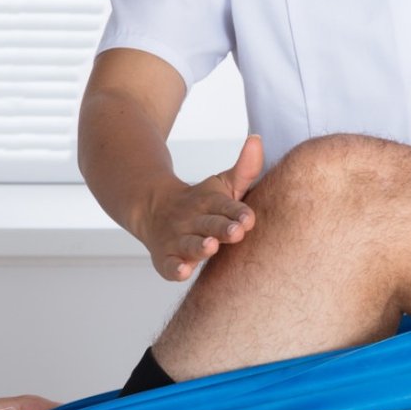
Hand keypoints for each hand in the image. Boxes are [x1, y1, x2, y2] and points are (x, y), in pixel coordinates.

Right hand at [136, 135, 264, 281]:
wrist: (153, 209)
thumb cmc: (201, 203)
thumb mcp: (222, 184)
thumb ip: (244, 168)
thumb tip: (257, 138)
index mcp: (209, 203)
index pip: (225, 206)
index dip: (237, 212)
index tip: (249, 218)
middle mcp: (193, 221)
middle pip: (209, 225)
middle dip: (222, 228)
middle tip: (236, 231)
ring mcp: (178, 240)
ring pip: (190, 244)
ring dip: (199, 246)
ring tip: (210, 247)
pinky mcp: (167, 259)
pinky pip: (170, 266)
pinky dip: (175, 269)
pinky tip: (183, 271)